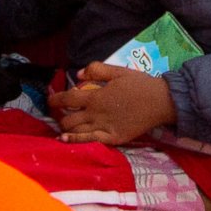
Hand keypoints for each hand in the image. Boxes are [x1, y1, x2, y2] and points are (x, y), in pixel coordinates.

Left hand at [50, 63, 179, 145]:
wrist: (160, 102)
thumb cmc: (140, 85)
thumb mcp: (118, 71)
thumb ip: (96, 70)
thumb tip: (77, 75)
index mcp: (96, 96)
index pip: (68, 99)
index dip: (55, 100)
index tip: (50, 100)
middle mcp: (96, 113)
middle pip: (68, 118)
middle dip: (59, 116)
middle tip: (59, 113)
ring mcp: (104, 127)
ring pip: (75, 131)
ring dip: (65, 128)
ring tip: (62, 125)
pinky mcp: (113, 138)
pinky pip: (89, 141)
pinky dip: (75, 140)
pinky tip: (66, 139)